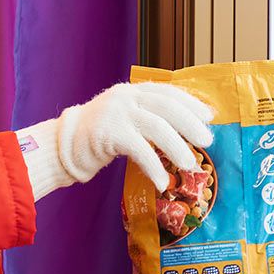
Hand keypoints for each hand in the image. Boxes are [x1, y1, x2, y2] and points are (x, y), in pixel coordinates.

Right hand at [16, 82, 213, 199]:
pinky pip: (140, 149)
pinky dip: (154, 167)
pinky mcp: (108, 133)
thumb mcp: (127, 119)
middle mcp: (126, 96)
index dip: (191, 102)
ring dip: (177, 147)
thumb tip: (188, 131)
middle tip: (208, 141)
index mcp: (133, 91)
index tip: (210, 116)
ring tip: (190, 165)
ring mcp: (116, 112)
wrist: (63, 145)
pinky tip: (163, 182)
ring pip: (157, 127)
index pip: (168, 91)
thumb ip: (150, 118)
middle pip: (167, 107)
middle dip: (190, 124)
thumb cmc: (101, 136)